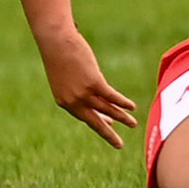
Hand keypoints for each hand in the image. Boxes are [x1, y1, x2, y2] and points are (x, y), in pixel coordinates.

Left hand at [36, 25, 138, 147]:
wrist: (55, 42)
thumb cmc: (59, 55)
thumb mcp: (66, 77)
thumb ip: (77, 88)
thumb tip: (92, 94)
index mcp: (64, 102)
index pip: (85, 116)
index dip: (100, 120)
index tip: (110, 123)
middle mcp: (73, 101)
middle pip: (94, 121)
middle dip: (108, 134)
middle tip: (119, 145)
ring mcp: (83, 93)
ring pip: (107, 109)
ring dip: (122, 117)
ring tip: (133, 124)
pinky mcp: (93, 82)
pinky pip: (111, 97)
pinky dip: (123, 103)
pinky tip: (132, 107)